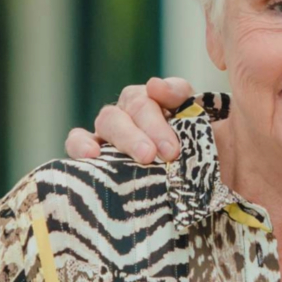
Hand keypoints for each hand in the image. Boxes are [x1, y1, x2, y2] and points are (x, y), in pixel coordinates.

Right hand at [65, 77, 198, 163]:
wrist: (197, 197)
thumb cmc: (196, 168)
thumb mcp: (203, 138)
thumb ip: (186, 105)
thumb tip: (155, 85)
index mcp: (165, 102)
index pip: (165, 91)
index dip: (171, 100)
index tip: (176, 142)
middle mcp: (136, 111)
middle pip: (137, 105)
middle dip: (153, 128)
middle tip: (168, 154)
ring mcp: (113, 129)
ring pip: (109, 119)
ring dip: (126, 136)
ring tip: (142, 157)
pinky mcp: (93, 151)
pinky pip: (78, 139)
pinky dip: (80, 143)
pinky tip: (91, 155)